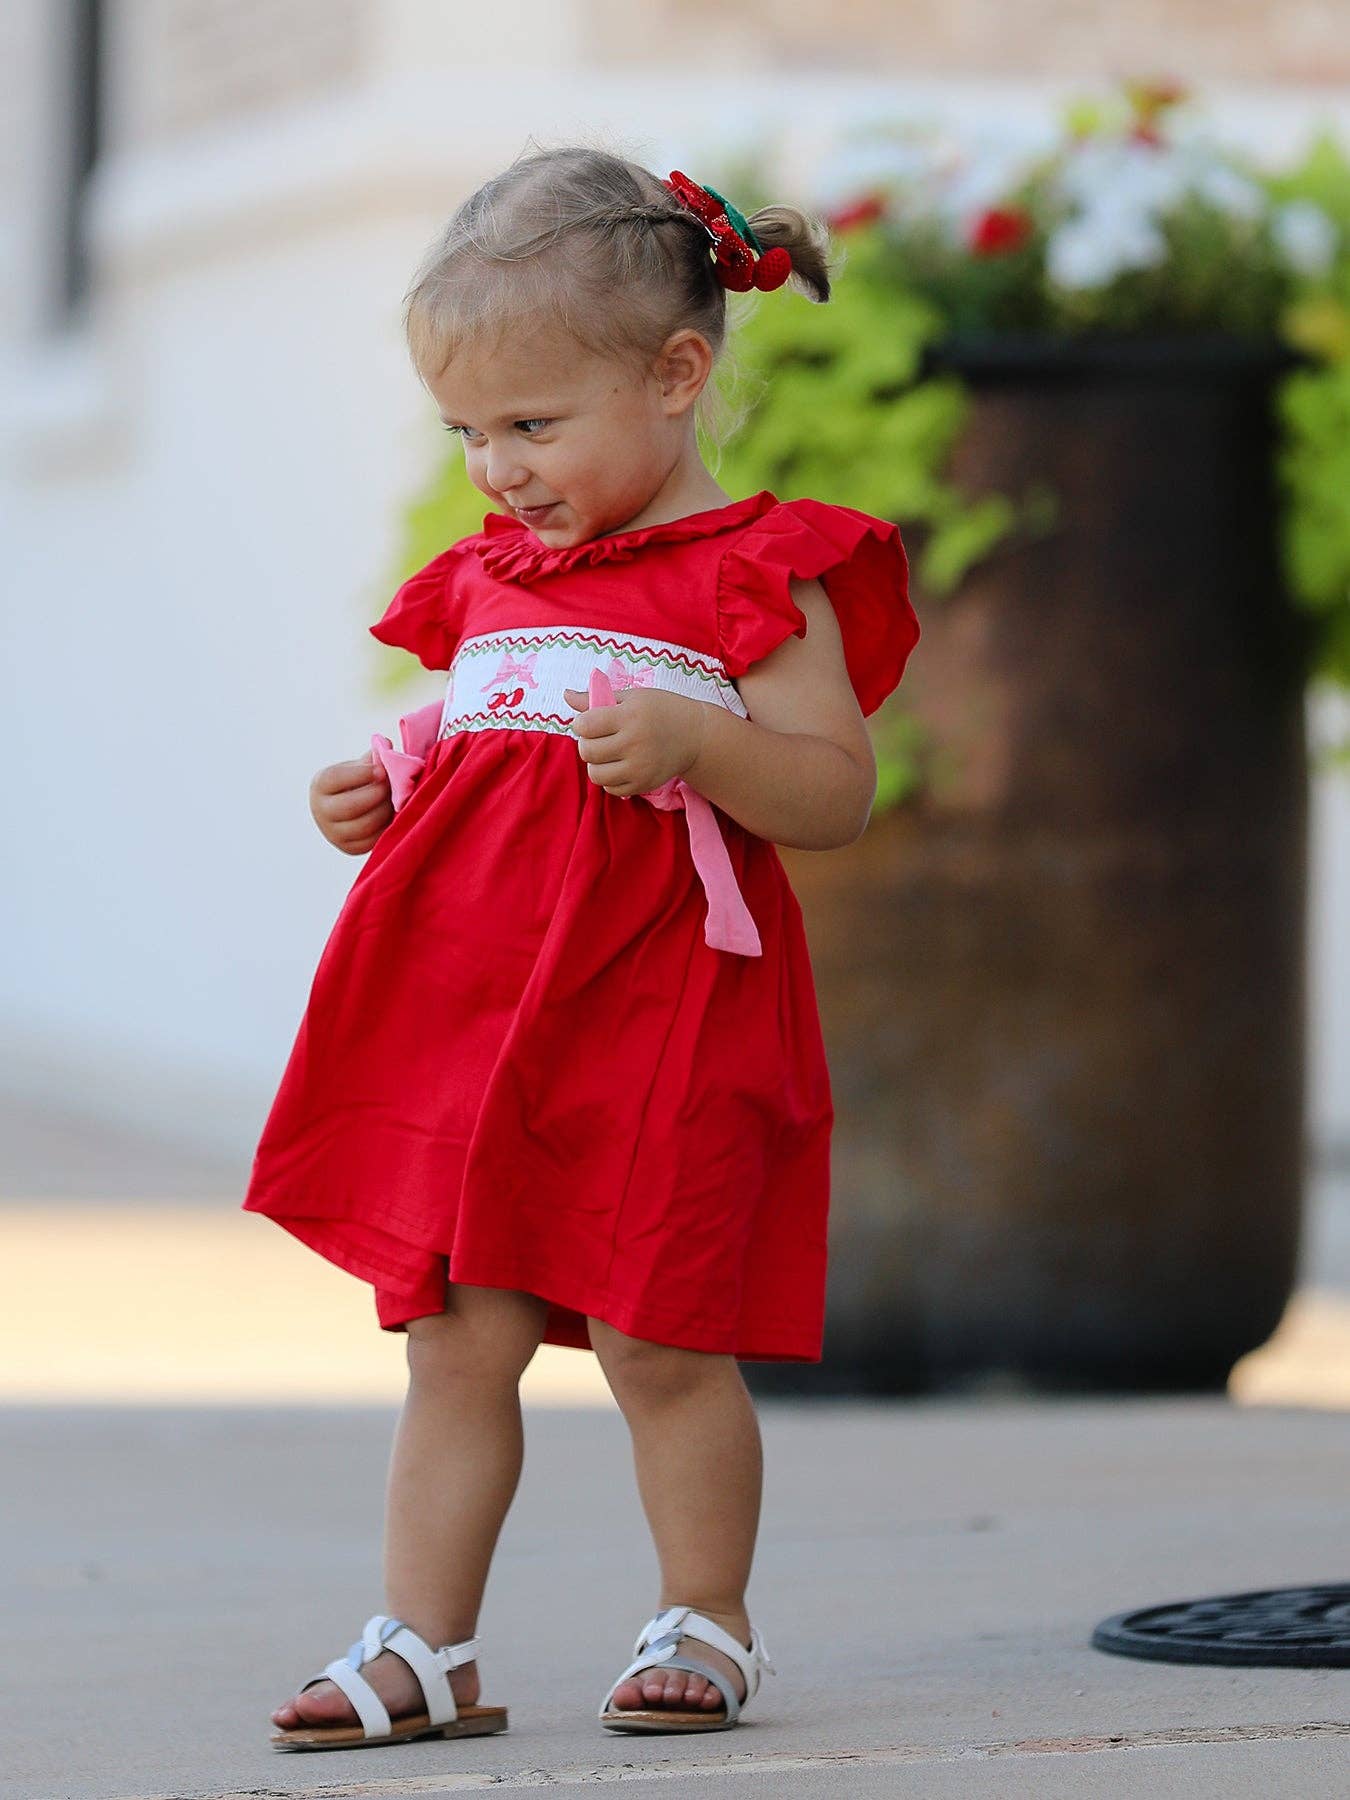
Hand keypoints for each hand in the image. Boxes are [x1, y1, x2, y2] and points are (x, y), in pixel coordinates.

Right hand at [309, 750, 393, 853]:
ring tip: (396, 800)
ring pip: (363, 826)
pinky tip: (394, 815)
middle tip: (394, 786)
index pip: (334, 779)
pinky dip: (387, 828)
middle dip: (377, 795)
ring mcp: (333, 833)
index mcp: (320, 785)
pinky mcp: (349, 848)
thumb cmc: (359, 781)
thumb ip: (373, 758)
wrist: (350, 807)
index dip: (360, 774)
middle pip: (349, 806)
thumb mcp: (360, 767)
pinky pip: (372, 842)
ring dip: (385, 812)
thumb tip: (387, 745)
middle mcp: (320, 811)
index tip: (381, 769)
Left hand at [563, 685, 705, 797]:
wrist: (695, 736)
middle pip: (587, 751)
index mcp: (630, 716)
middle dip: (587, 743)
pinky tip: (619, 765)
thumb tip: (566, 696)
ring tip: (607, 753)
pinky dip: (609, 778)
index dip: (582, 723)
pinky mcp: (644, 785)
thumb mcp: (633, 697)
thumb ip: (597, 698)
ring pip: (595, 774)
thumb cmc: (661, 710)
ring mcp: (640, 768)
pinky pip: (610, 789)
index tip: (591, 722)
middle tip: (599, 738)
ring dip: (596, 763)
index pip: (585, 725)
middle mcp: (635, 743)